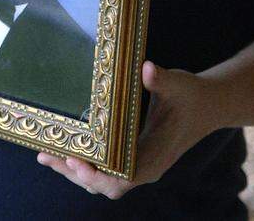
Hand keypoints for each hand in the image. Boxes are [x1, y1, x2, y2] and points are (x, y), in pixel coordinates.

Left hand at [36, 61, 219, 198]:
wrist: (208, 104)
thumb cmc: (192, 95)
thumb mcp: (178, 84)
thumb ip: (161, 79)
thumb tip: (147, 69)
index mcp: (154, 158)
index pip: (122, 179)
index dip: (98, 175)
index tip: (76, 162)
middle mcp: (144, 168)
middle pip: (104, 185)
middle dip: (75, 174)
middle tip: (47, 156)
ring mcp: (137, 165)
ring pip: (101, 180)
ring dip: (73, 171)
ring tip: (45, 156)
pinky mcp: (131, 158)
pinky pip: (103, 169)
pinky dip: (82, 163)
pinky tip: (63, 150)